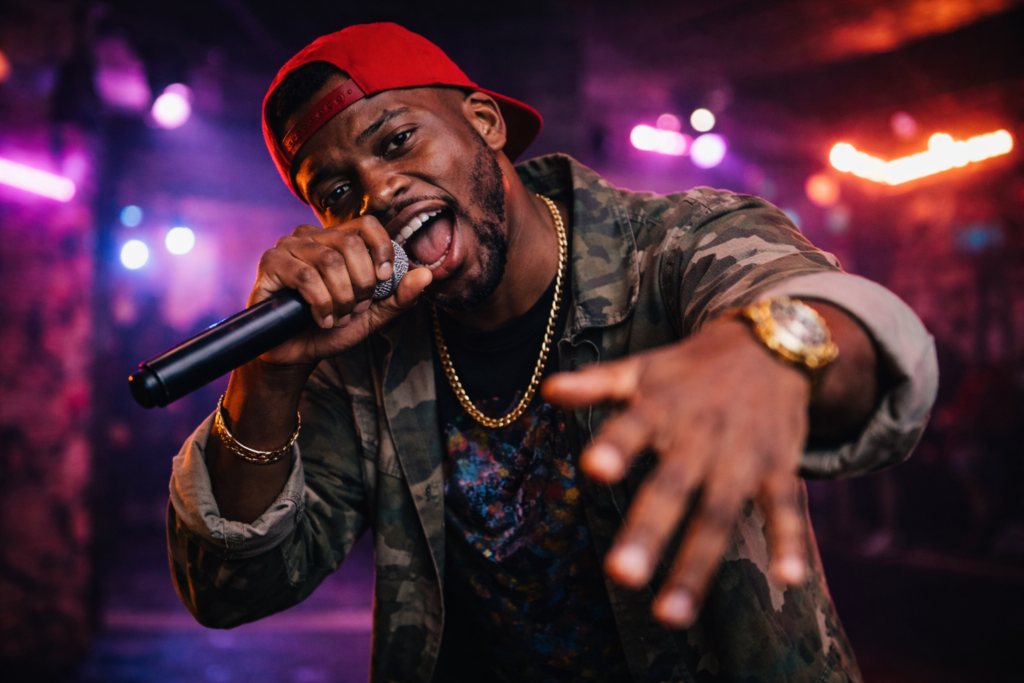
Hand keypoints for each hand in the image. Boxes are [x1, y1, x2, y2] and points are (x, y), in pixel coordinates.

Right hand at [249, 216, 431, 366]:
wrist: (297, 353)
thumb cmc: (334, 328)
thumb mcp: (374, 315)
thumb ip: (400, 296)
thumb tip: (426, 274)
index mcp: (338, 239)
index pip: (368, 224)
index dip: (381, 250)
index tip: (385, 280)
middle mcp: (312, 235)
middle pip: (350, 244)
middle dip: (361, 285)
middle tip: (356, 309)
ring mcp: (289, 246)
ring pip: (329, 261)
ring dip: (341, 298)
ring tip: (338, 317)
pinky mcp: (270, 263)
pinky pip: (304, 276)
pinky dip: (321, 303)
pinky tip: (322, 320)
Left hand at [542, 317, 809, 627]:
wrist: (770, 345)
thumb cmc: (690, 369)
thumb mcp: (643, 369)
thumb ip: (596, 384)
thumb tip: (547, 390)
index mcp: (660, 408)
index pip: (632, 426)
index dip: (615, 447)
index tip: (594, 469)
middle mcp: (700, 435)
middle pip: (671, 488)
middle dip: (647, 533)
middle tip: (620, 576)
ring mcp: (742, 454)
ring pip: (719, 514)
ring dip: (696, 565)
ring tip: (669, 615)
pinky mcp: (780, 467)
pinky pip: (786, 507)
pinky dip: (789, 541)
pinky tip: (787, 580)